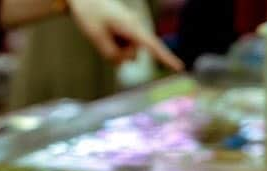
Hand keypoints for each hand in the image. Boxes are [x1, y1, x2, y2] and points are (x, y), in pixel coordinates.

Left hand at [68, 0, 182, 69]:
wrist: (86, 0)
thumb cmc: (91, 15)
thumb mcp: (97, 38)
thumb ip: (112, 54)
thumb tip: (125, 62)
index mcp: (132, 26)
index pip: (153, 46)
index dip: (167, 58)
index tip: (180, 68)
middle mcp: (136, 28)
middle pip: (131, 56)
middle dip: (117, 54)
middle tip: (102, 37)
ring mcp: (132, 30)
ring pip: (125, 54)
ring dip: (114, 49)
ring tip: (104, 32)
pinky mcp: (127, 33)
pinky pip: (121, 49)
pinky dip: (113, 46)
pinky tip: (107, 33)